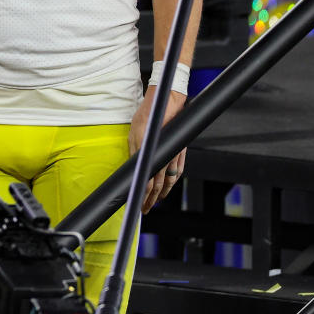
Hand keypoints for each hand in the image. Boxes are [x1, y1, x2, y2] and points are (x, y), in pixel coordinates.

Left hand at [129, 86, 186, 213]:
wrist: (167, 104)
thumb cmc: (148, 117)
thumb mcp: (135, 133)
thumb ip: (135, 152)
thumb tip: (132, 168)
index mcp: (148, 153)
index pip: (146, 182)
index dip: (142, 195)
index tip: (138, 204)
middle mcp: (162, 157)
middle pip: (158, 185)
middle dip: (151, 199)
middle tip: (145, 209)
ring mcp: (173, 155)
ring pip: (169, 181)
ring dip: (162, 193)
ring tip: (156, 201)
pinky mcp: (180, 151)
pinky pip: (178, 171)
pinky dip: (173, 181)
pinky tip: (168, 187)